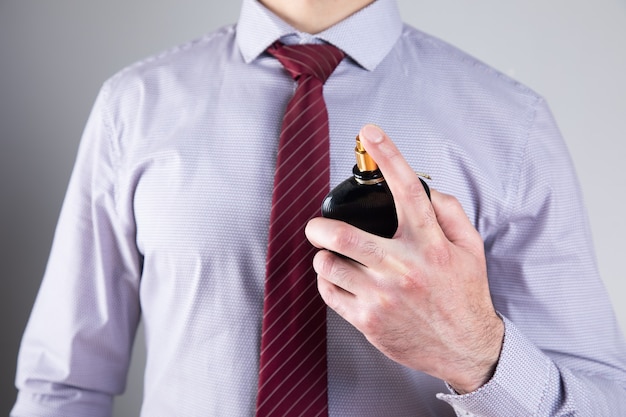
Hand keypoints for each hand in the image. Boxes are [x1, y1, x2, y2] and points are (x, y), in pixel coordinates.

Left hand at [305, 124, 503, 393]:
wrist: (466, 349)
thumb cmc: (465, 294)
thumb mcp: (471, 248)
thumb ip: (450, 212)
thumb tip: (423, 188)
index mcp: (430, 245)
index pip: (407, 190)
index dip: (388, 155)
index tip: (370, 132)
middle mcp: (403, 270)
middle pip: (344, 236)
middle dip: (320, 226)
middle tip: (317, 226)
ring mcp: (382, 298)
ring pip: (329, 266)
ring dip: (325, 256)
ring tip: (334, 256)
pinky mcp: (368, 322)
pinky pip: (329, 294)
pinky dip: (327, 281)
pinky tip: (340, 279)